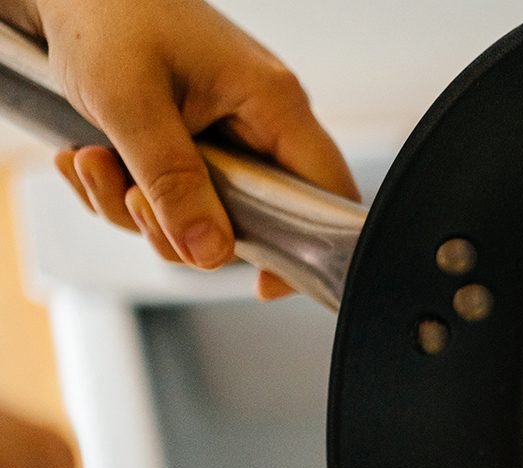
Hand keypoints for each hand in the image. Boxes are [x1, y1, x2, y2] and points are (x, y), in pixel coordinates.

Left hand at [11, 0, 357, 299]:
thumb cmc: (104, 11)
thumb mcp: (131, 104)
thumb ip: (174, 183)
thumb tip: (210, 255)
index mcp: (274, 104)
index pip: (329, 198)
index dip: (309, 251)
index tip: (263, 283)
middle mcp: (261, 126)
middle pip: (256, 223)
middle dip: (182, 228)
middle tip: (132, 200)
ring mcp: (227, 139)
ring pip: (204, 218)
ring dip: (138, 211)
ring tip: (93, 162)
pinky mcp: (193, 147)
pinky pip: (172, 201)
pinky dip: (123, 194)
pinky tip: (90, 158)